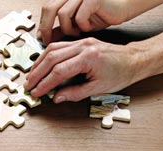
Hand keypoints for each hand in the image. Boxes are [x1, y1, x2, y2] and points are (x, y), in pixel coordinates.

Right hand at [24, 38, 140, 102]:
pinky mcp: (80, 41)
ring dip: (39, 64)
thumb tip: (56, 98)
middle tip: (28, 86)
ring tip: (31, 76)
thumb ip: (75, 93)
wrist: (133, 60)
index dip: (45, 84)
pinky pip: (58, 46)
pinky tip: (41, 65)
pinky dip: (46, 56)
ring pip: (52, 50)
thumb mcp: (98, 88)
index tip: (36, 92)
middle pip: (51, 58)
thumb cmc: (120, 74)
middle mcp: (83, 46)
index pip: (59, 71)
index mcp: (88, 58)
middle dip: (37, 73)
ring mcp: (81, 42)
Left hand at [38, 0, 128, 44]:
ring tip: (77, 33)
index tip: (41, 38)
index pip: (47, 8)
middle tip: (48, 41)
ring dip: (68, 28)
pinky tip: (89, 28)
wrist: (125, 8)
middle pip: (50, 8)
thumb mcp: (77, 23)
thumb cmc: (102, 14)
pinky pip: (79, 17)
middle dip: (46, 27)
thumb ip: (61, 28)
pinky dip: (82, 26)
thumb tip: (44, 37)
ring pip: (63, 14)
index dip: (42, 24)